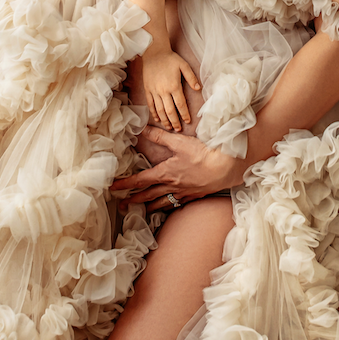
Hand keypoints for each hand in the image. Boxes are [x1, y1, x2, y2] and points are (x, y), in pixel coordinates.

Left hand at [112, 127, 242, 206]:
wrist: (225, 168)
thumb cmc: (202, 155)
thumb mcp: (179, 142)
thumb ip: (159, 136)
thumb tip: (142, 129)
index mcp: (165, 173)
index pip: (139, 180)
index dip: (125, 184)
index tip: (113, 188)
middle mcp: (171, 186)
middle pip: (148, 196)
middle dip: (134, 200)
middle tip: (123, 206)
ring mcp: (183, 193)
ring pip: (163, 202)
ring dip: (150, 207)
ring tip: (143, 210)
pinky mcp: (195, 195)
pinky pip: (178, 203)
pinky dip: (170, 206)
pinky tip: (170, 206)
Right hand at [141, 48, 200, 132]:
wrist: (154, 52)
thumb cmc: (170, 59)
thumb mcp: (184, 65)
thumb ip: (191, 78)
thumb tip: (198, 89)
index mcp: (174, 86)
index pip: (180, 104)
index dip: (184, 114)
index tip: (187, 121)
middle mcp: (163, 91)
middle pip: (170, 111)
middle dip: (174, 121)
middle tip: (178, 129)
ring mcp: (154, 91)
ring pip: (159, 110)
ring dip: (164, 120)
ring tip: (169, 127)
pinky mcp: (147, 90)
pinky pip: (150, 104)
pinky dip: (154, 113)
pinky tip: (157, 119)